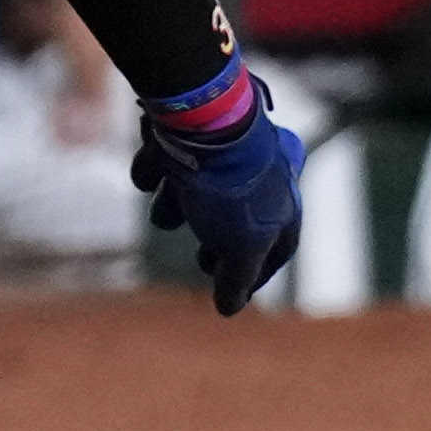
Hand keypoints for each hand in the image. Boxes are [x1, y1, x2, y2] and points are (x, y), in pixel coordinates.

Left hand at [127, 50, 305, 314]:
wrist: (203, 122)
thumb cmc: (231, 189)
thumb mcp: (243, 247)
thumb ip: (237, 280)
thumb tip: (229, 308)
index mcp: (282, 201)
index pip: (280, 247)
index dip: (257, 275)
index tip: (235, 294)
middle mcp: (258, 175)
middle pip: (240, 218)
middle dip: (218, 242)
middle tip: (203, 260)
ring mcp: (225, 153)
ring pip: (201, 189)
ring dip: (177, 207)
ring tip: (163, 217)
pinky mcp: (189, 135)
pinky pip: (169, 160)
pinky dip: (155, 169)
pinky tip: (148, 176)